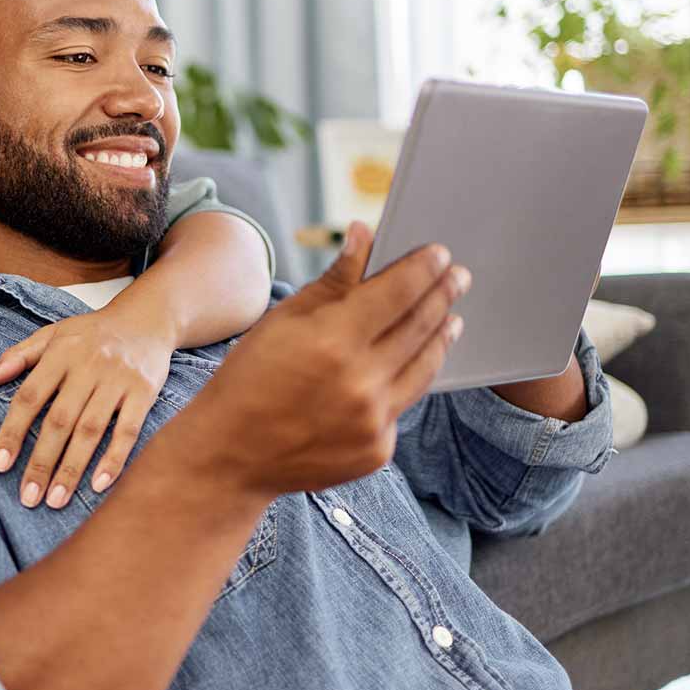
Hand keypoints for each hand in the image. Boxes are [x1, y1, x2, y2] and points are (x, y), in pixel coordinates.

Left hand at [0, 309, 172, 508]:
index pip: (29, 397)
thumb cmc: (93, 332)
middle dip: (41, 461)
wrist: (147, 318)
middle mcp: (88, 366)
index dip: (13, 432)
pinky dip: (114, 459)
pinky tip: (99, 485)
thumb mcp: (53, 334)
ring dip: (72, 468)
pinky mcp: (144, 392)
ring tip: (55, 500)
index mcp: (60, 352)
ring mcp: (117, 380)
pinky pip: (128, 430)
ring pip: (91, 430)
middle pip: (60, 420)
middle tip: (28, 498)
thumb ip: (19, 356)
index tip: (0, 465)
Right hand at [202, 222, 470, 500]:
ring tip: (450, 317)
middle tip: (458, 276)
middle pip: (420, 326)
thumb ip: (333, 280)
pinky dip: (406, 381)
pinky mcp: (378, 450)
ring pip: (425, 368)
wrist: (231, 453)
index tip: (440, 253)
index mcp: (334, 340)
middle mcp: (361, 381)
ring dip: (441, 336)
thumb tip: (363, 235)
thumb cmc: (250, 378)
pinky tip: (408, 364)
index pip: (398, 292)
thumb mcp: (283, 320)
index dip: (423, 269)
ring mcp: (373, 420)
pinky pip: (403, 406)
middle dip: (442, 295)